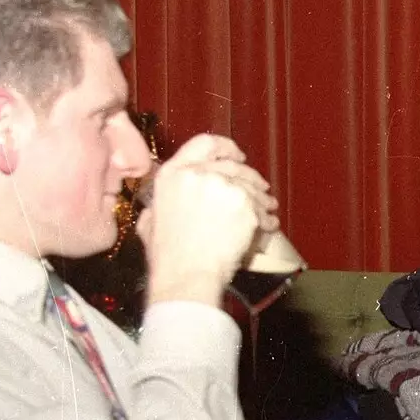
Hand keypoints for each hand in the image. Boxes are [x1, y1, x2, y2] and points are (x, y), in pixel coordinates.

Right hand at [139, 134, 280, 304]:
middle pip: (233, 167)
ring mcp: (223, 187)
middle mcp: (198, 174)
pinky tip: (268, 227)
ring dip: (262, 198)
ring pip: (251, 187)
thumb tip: (166, 202)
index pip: (204, 143)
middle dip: (250, 177)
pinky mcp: (244, 205)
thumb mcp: (151, 221)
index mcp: (173, 174)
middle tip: (260, 187)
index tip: (237, 155)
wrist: (188, 275)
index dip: (225, 147)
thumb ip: (159, 204)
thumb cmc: (168, 257)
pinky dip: (267, 218)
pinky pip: (261, 208)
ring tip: (268, 210)